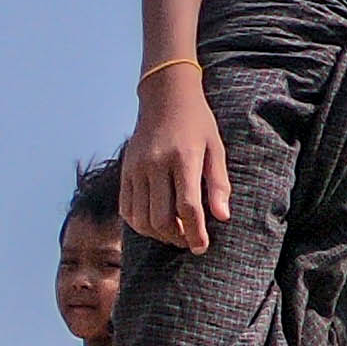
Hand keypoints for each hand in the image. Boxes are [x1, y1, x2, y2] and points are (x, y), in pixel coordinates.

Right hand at [123, 70, 228, 255]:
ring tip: (175, 233)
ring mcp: (136, 168)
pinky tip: (155, 223)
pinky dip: (139, 223)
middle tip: (190, 241)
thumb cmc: (197, 125)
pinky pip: (126, 208)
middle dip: (177, 237)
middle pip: (161, 218)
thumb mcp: (216, 149)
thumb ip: (218, 184)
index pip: (188, 207)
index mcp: (183, 159)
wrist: (164, 98)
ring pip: (141, 218)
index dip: (195, 233)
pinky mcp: (124, 170)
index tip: (201, 247)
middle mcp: (155, 165)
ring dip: (159, 234)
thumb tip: (222, 217)